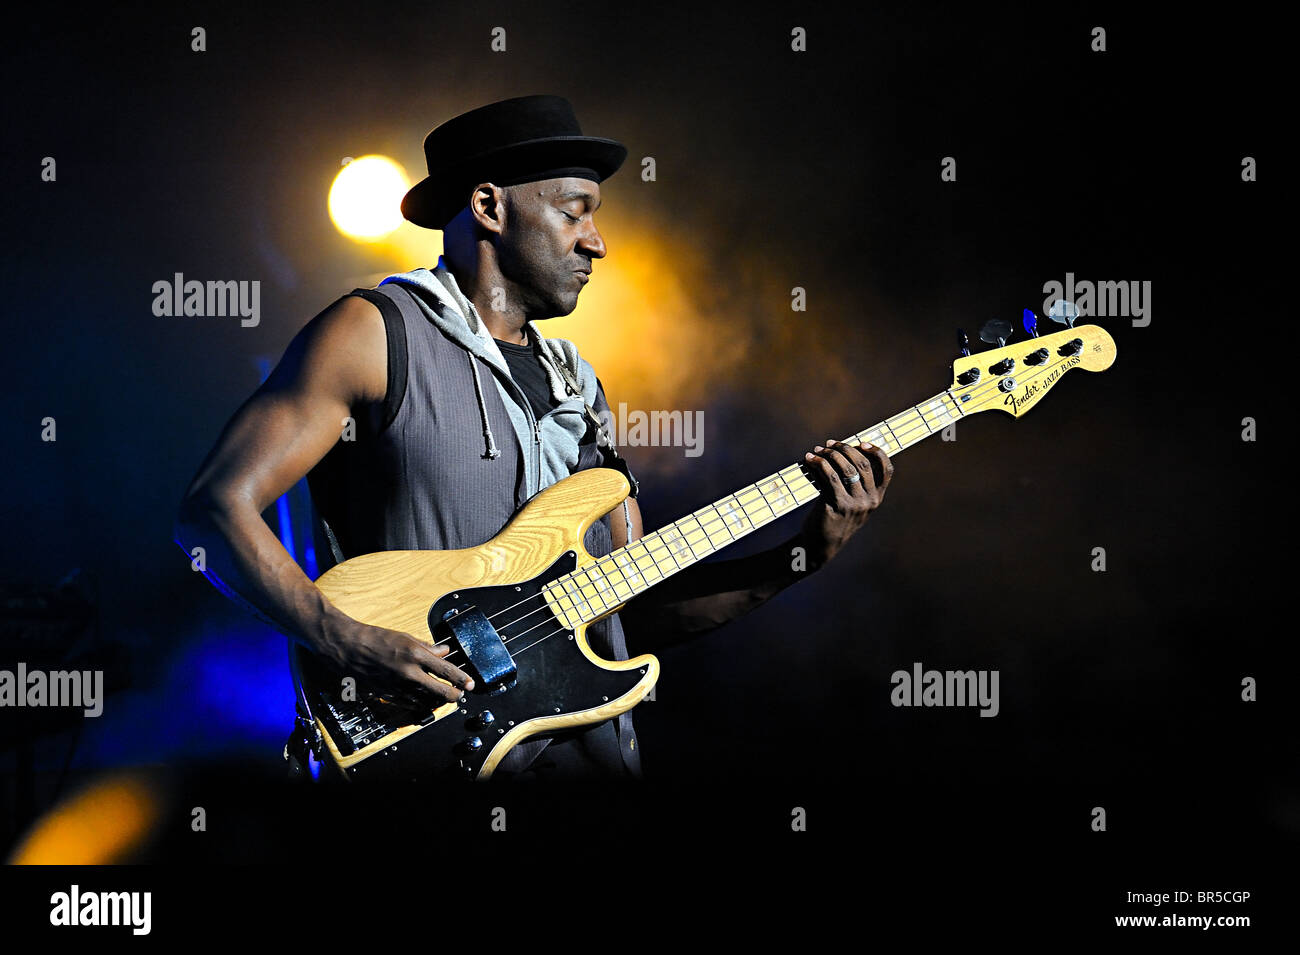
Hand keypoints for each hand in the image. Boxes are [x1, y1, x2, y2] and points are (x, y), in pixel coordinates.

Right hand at [314, 612, 474, 705]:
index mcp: (415, 655)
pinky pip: (409, 704)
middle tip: (460, 695)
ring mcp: (397, 686)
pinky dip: (420, 703)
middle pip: (440, 692)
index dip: (462, 680)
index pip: (446, 671)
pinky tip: (424, 701)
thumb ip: (427, 647)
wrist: (346, 647)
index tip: (470, 684)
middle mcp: (408, 673)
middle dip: (454, 695)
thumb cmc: (374, 638)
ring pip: (425, 701)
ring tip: (444, 697)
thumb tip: (444, 651)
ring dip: (437, 701)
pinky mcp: (387, 695)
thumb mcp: (404, 637)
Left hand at [798, 439, 893, 568]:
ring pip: (845, 468)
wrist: (820, 545)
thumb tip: (840, 452)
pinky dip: (819, 464)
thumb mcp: (851, 504)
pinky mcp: (837, 505)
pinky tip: (810, 459)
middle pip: (862, 464)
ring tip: (817, 451)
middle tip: (829, 444)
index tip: (861, 443)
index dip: (877, 452)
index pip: (887, 471)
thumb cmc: (833, 519)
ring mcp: (855, 504)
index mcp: (876, 498)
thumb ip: (853, 484)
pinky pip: (829, 477)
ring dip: (829, 454)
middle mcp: (870, 501)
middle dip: (844, 449)